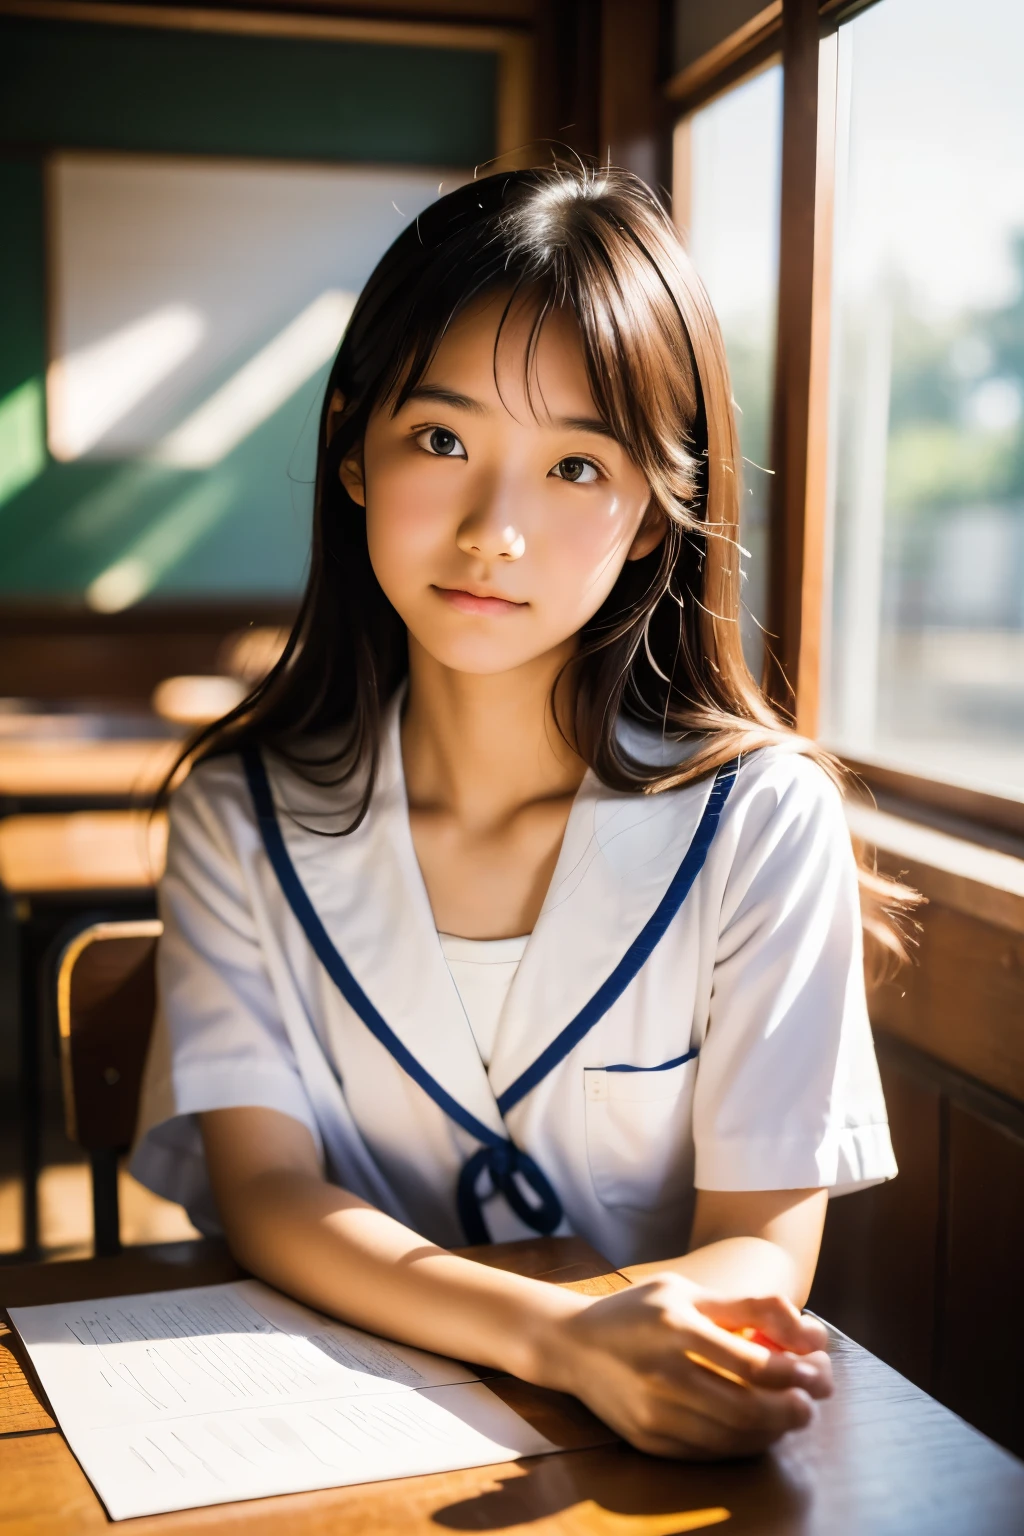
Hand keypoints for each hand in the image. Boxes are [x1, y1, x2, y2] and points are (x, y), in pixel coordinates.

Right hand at [546, 1272, 832, 1458]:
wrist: (572, 1345)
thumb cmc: (638, 1311)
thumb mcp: (686, 1292)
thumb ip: (744, 1307)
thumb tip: (805, 1330)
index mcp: (677, 1327)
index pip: (752, 1363)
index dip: (794, 1373)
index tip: (817, 1372)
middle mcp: (664, 1373)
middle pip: (746, 1408)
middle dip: (790, 1410)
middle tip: (810, 1404)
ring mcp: (654, 1412)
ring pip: (731, 1436)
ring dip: (771, 1432)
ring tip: (787, 1416)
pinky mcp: (648, 1439)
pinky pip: (707, 1451)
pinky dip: (740, 1444)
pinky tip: (754, 1430)